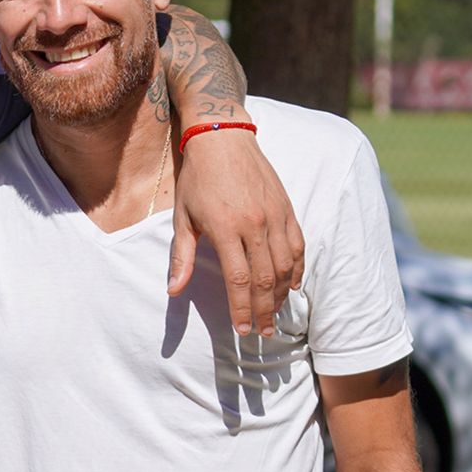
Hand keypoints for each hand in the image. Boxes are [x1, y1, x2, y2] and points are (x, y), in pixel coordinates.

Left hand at [169, 129, 304, 335]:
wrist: (223, 139)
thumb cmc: (198, 180)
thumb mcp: (182, 217)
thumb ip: (182, 256)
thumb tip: (174, 290)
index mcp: (226, 229)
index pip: (239, 280)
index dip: (241, 308)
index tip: (242, 329)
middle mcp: (255, 224)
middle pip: (264, 279)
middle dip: (264, 310)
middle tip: (262, 333)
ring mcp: (275, 216)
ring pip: (284, 266)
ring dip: (281, 295)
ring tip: (275, 315)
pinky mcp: (287, 209)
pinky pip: (297, 247)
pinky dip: (296, 270)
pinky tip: (292, 286)